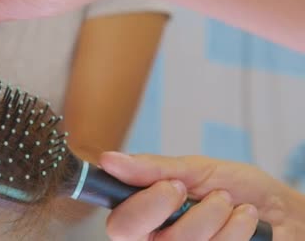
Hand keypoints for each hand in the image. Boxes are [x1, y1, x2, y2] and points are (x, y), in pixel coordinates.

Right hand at [99, 152, 304, 239]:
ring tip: (228, 202)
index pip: (119, 224)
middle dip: (187, 215)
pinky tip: (244, 221)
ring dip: (216, 216)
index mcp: (145, 215)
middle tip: (210, 194)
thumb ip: (152, 168)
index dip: (143, 207)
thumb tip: (110, 160)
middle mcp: (158, 240)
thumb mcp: (193, 169)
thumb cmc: (236, 188)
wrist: (282, 211)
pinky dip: (235, 231)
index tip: (172, 185)